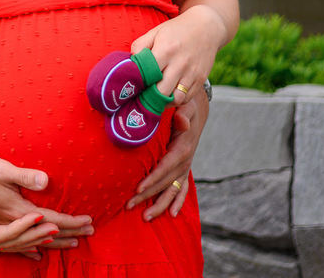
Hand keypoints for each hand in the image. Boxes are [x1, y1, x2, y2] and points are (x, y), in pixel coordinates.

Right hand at [0, 154, 94, 247]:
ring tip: (73, 243)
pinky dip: (31, 248)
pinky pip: (17, 244)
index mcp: (14, 211)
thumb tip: (45, 182)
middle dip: (69, 233)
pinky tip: (37, 253)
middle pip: (45, 234)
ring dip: (54, 242)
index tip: (89, 221)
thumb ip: (23, 177)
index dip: (71, 222)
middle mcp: (8, 225)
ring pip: (33, 241)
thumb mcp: (0, 169)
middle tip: (90, 232)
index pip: (50, 220)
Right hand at [0, 192, 59, 258]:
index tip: (43, 216)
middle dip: (42, 236)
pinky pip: (13, 246)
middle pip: (20, 242)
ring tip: (58, 237)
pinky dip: (27, 246)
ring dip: (38, 241)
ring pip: (19, 245)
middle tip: (60, 229)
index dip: (28, 225)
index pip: (12, 232)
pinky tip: (37, 250)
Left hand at [126, 90, 208, 219]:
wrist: (194, 108)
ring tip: (146, 218)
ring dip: (160, 204)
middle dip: (148, 195)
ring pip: (172, 189)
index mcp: (183, 147)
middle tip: (129, 205)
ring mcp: (185, 166)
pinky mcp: (184, 168)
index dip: (154, 178)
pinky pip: (182, 188)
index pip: (167, 165)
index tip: (139, 187)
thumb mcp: (184, 105)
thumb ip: (182, 112)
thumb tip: (181, 120)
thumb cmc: (183, 105)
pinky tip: (173, 214)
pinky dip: (178, 201)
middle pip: (166, 182)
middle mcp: (185, 160)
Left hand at [130, 5, 223, 105]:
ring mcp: (192, 73)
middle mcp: (180, 64)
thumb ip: (140, 46)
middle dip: (150, 95)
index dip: (139, 82)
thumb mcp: (155, 32)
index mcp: (166, 50)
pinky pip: (187, 98)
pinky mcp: (201, 79)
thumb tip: (130, 63)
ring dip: (164, 100)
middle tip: (143, 93)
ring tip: (156, 95)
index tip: (134, 84)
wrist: (207, 27)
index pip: (148, 74)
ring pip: (175, 99)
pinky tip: (169, 93)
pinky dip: (176, 99)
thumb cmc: (176, 30)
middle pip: (161, 91)